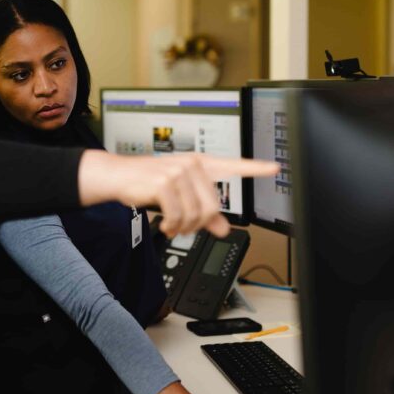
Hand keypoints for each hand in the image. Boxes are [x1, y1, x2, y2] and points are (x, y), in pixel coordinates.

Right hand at [78, 151, 278, 237]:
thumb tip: (224, 229)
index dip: (254, 168)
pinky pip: (178, 215)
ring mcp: (178, 171)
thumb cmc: (149, 183)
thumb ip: (205, 213)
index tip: (274, 167)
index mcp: (200, 164)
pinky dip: (172, 226)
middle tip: (185, 227)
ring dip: (184, 227)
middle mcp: (192, 165)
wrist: (119, 176)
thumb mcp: (180, 196)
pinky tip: (166, 225)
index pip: (233, 165)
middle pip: (213, 205)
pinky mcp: (164, 181)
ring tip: (173, 226)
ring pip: (196, 213)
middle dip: (199, 224)